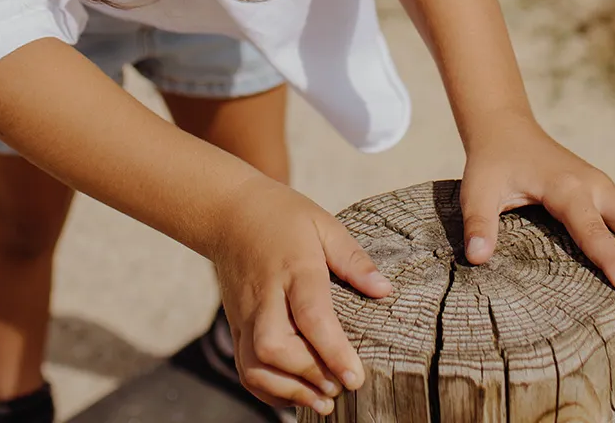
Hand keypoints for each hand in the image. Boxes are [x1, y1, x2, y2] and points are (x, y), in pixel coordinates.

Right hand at [208, 177, 391, 414]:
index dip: (334, 351)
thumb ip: (353, 259)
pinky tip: (296, 393)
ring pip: (254, 364)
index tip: (356, 378)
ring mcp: (246, 313)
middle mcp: (265, 295)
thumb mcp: (323, 224)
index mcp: (293, 267)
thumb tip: (384, 290)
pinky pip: (245, 368)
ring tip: (323, 401)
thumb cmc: (283, 217)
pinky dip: (268, 390)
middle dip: (308, 374)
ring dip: (288, 390)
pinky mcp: (235, 325)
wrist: (229, 213)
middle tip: (341, 387)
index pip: (311, 315)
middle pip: (275, 346)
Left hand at [460, 113, 614, 313]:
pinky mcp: (602, 191)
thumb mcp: (476, 189)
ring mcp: (601, 187)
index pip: (594, 229)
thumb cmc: (491, 161)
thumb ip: (478, 222)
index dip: (612, 260)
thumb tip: (476, 258)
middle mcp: (593, 185)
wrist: (505, 127)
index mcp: (565, 187)